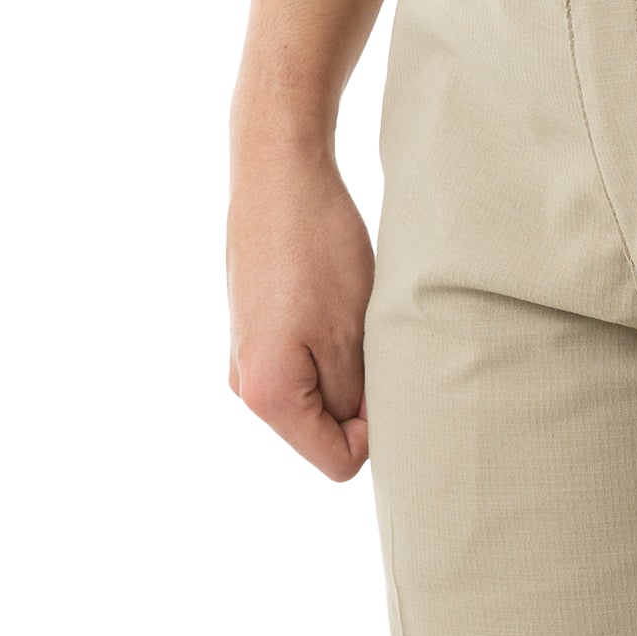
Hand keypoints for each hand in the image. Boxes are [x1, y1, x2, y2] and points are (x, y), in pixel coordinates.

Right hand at [227, 143, 374, 480]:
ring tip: (353, 310)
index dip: (377, 430)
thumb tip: (361, 432)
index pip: (337, 461)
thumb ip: (356, 397)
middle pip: (324, 428)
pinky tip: (336, 296)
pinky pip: (302, 360)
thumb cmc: (319, 247)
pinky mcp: (254, 326)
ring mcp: (246, 354)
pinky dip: (329, 341)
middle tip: (378, 336)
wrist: (279, 174)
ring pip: (317, 391)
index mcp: (267, 396)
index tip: (391, 374)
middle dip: (361, 395)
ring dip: (347, 364)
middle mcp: (245, 385)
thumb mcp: (352, 332)